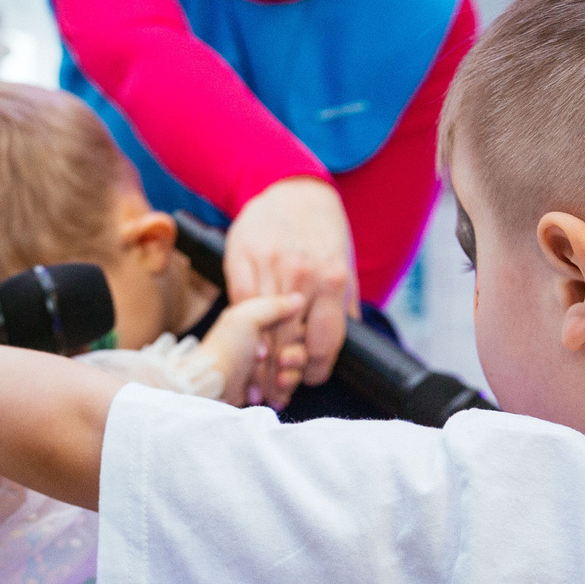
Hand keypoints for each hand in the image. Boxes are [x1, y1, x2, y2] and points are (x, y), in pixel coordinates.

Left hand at [196, 292, 308, 405]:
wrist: (212, 386)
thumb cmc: (226, 349)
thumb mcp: (246, 318)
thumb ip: (273, 305)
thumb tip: (298, 298)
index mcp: (257, 320)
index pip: (291, 321)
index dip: (294, 330)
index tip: (290, 336)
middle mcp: (263, 340)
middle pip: (297, 345)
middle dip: (295, 355)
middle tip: (282, 361)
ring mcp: (265, 363)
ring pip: (295, 367)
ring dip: (291, 374)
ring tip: (279, 382)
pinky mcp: (265, 385)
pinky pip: (287, 385)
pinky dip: (284, 390)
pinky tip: (276, 394)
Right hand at [223, 176, 356, 403]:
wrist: (290, 190)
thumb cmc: (321, 232)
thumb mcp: (343, 266)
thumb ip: (343, 306)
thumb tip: (345, 344)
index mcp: (333, 279)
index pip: (324, 342)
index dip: (316, 371)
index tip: (310, 379)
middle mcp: (302, 275)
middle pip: (289, 342)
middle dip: (283, 376)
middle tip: (279, 394)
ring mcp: (269, 268)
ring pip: (261, 329)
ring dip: (259, 363)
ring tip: (257, 383)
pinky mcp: (240, 261)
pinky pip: (239, 307)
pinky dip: (241, 332)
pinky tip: (243, 348)